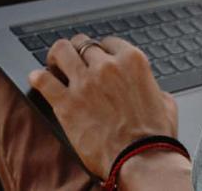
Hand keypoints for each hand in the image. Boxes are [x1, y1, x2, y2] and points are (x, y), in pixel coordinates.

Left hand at [28, 34, 180, 178]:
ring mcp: (85, 82)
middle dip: (78, 50)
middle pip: (83, 43)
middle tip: (73, 59)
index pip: (108, 42)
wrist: (141, 159)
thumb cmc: (154, 136)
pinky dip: (38, 78)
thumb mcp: (165, 101)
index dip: (101, 50)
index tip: (96, 58)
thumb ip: (152, 86)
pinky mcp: (67, 103)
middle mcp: (107, 66)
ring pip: (61, 51)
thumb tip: (149, 88)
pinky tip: (37, 79)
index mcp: (132, 61)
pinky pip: (44, 81)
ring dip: (56, 56)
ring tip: (53, 63)